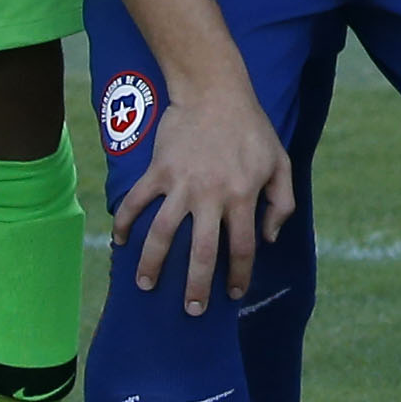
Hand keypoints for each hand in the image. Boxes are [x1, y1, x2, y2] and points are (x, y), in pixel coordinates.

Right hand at [110, 75, 294, 309]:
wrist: (215, 91)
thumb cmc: (252, 129)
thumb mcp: (280, 163)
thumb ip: (282, 204)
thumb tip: (269, 239)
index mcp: (242, 196)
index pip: (242, 248)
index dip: (238, 276)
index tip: (233, 294)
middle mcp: (211, 196)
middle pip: (201, 253)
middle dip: (195, 287)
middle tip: (191, 310)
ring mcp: (181, 184)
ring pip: (162, 234)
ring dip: (151, 264)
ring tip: (146, 285)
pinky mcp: (158, 171)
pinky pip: (136, 202)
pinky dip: (124, 223)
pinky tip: (119, 241)